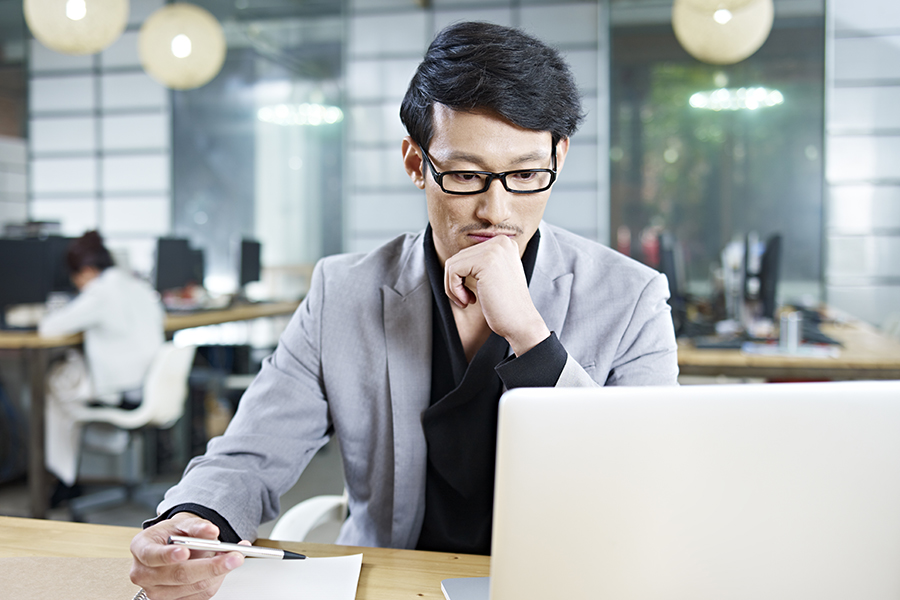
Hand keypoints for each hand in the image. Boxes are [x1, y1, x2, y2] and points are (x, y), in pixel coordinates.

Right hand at [130, 512, 248, 599]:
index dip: (168, 555)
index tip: (184, 551)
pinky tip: (222, 567)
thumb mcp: (183, 523)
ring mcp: (156, 591)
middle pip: (179, 575)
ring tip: (232, 556)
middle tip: (234, 556)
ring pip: (194, 587)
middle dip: (210, 566)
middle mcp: (144, 573)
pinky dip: (216, 580)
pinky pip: (200, 595)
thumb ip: (196, 525)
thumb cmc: (174, 534)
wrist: (174, 546)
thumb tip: (210, 530)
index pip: (152, 555)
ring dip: (218, 573)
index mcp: (141, 549)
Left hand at [444, 235, 549, 355]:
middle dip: (456, 282)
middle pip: (459, 257)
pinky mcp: (485, 261)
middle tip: (467, 299)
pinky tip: (468, 301)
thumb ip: (480, 263)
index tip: (471, 293)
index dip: (462, 276)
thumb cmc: (506, 305)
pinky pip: (453, 271)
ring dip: (453, 287)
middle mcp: (501, 241)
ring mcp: (494, 249)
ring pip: (452, 264)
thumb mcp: (494, 276)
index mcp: (504, 243)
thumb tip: (454, 261)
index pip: (468, 253)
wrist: (521, 322)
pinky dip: (454, 289)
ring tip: (467, 300)